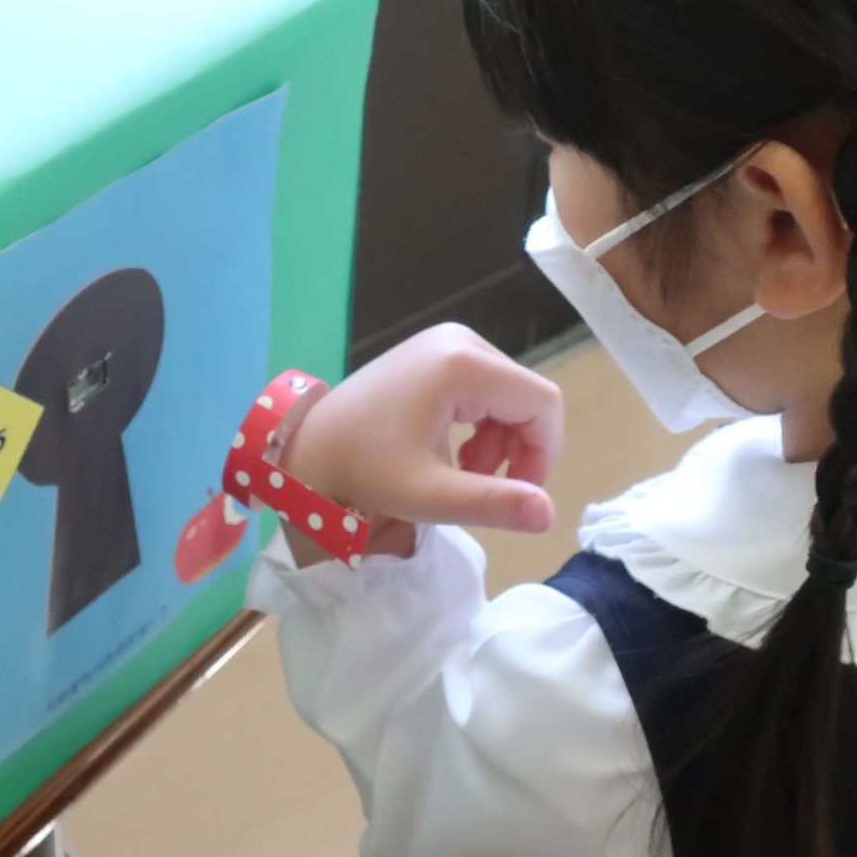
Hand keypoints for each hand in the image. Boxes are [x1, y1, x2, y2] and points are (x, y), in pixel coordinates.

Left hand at [276, 324, 561, 562]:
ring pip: (508, 394)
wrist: (307, 447)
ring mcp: (446, 342)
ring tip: (465, 476)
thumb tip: (548, 515)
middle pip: (526, 397)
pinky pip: (484, 388)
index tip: (519, 494)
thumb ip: (493, 503)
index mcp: (464, 364)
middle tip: (482, 487)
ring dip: (500, 441)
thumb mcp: (429, 494)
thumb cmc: (364, 470)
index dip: (544, 452)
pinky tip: (457, 455)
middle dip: (518, 449)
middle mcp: (461, 341)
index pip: (543, 403)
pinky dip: (482, 425)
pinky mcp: (434, 352)